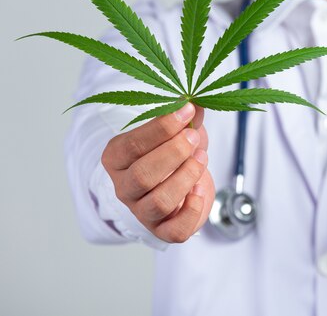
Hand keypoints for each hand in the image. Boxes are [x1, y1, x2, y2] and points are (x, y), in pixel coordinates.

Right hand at [101, 103, 214, 242]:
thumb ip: (186, 119)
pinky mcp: (163, 230)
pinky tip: (201, 189)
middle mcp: (125, 188)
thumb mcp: (178, 132)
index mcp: (117, 158)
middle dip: (174, 153)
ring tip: (201, 159)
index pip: (132, 145)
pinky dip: (193, 210)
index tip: (187, 110)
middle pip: (143, 176)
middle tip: (194, 137)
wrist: (182, 186)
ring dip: (186, 177)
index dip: (161, 128)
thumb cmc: (173, 155)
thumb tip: (199, 103)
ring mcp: (142, 212)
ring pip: (160, 202)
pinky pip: (175, 230)